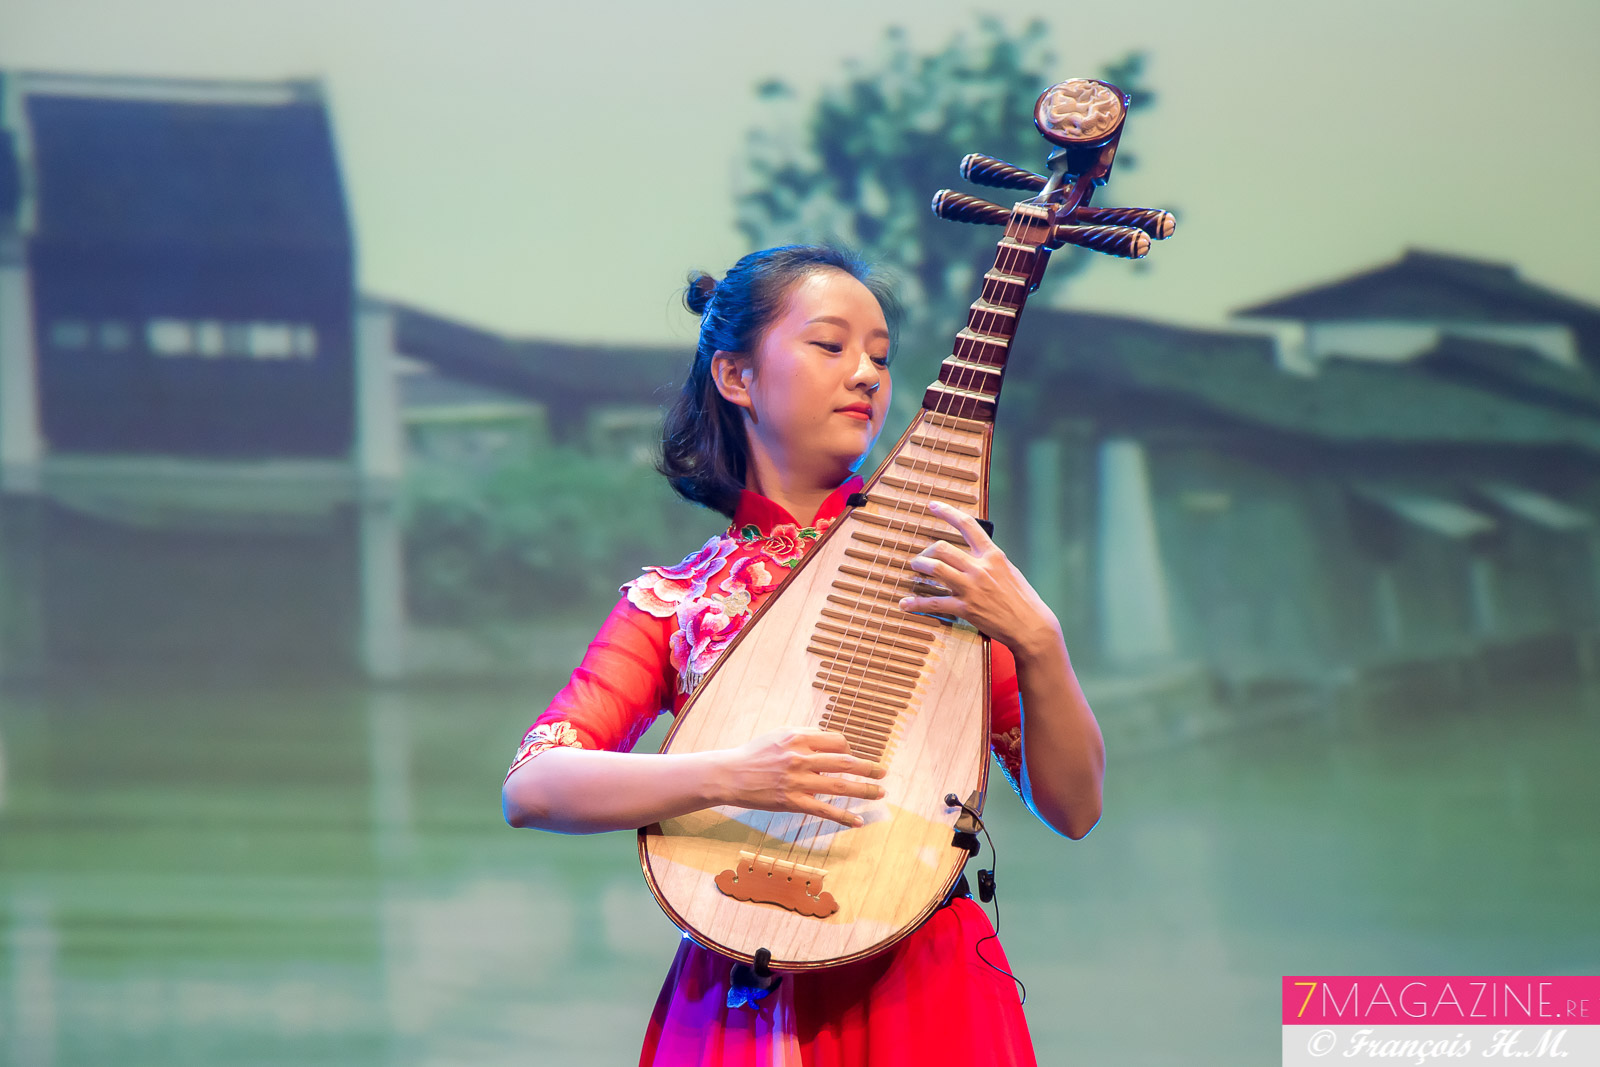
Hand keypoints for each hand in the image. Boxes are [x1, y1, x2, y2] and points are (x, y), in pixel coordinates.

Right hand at [712, 727, 886, 827]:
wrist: (730, 775)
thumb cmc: (755, 754)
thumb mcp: (779, 734)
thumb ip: (805, 735)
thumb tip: (830, 738)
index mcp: (799, 738)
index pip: (837, 741)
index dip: (849, 748)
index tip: (852, 756)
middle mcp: (800, 758)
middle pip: (844, 762)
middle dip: (868, 767)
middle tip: (884, 772)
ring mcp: (797, 781)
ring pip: (839, 786)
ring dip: (864, 790)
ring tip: (880, 793)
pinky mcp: (792, 802)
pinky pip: (823, 810)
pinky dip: (843, 816)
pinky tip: (858, 821)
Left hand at [899, 500, 1064, 661]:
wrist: (1031, 626)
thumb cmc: (1022, 599)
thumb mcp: (1009, 571)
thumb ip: (989, 560)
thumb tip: (973, 553)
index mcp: (993, 555)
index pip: (968, 526)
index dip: (948, 512)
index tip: (934, 506)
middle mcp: (980, 568)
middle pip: (943, 548)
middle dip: (927, 551)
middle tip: (922, 558)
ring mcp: (971, 588)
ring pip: (935, 569)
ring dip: (920, 567)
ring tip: (914, 570)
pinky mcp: (965, 608)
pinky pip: (934, 603)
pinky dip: (916, 603)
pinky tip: (905, 604)